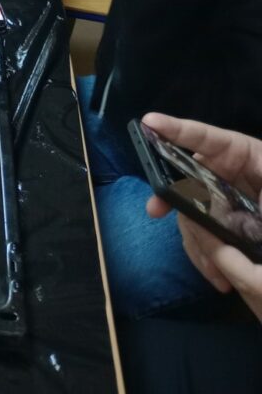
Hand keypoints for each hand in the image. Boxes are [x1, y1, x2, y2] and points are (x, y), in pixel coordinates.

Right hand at [143, 112, 261, 321]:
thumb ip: (256, 214)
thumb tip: (224, 236)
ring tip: (217, 273)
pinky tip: (218, 277)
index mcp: (247, 156)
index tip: (150, 123)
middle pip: (189, 177)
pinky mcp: (222, 221)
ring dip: (196, 241)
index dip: (178, 129)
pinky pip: (200, 233)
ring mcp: (223, 197)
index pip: (208, 138)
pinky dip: (204, 255)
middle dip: (170, 195)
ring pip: (190, 211)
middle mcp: (228, 173)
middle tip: (155, 209)